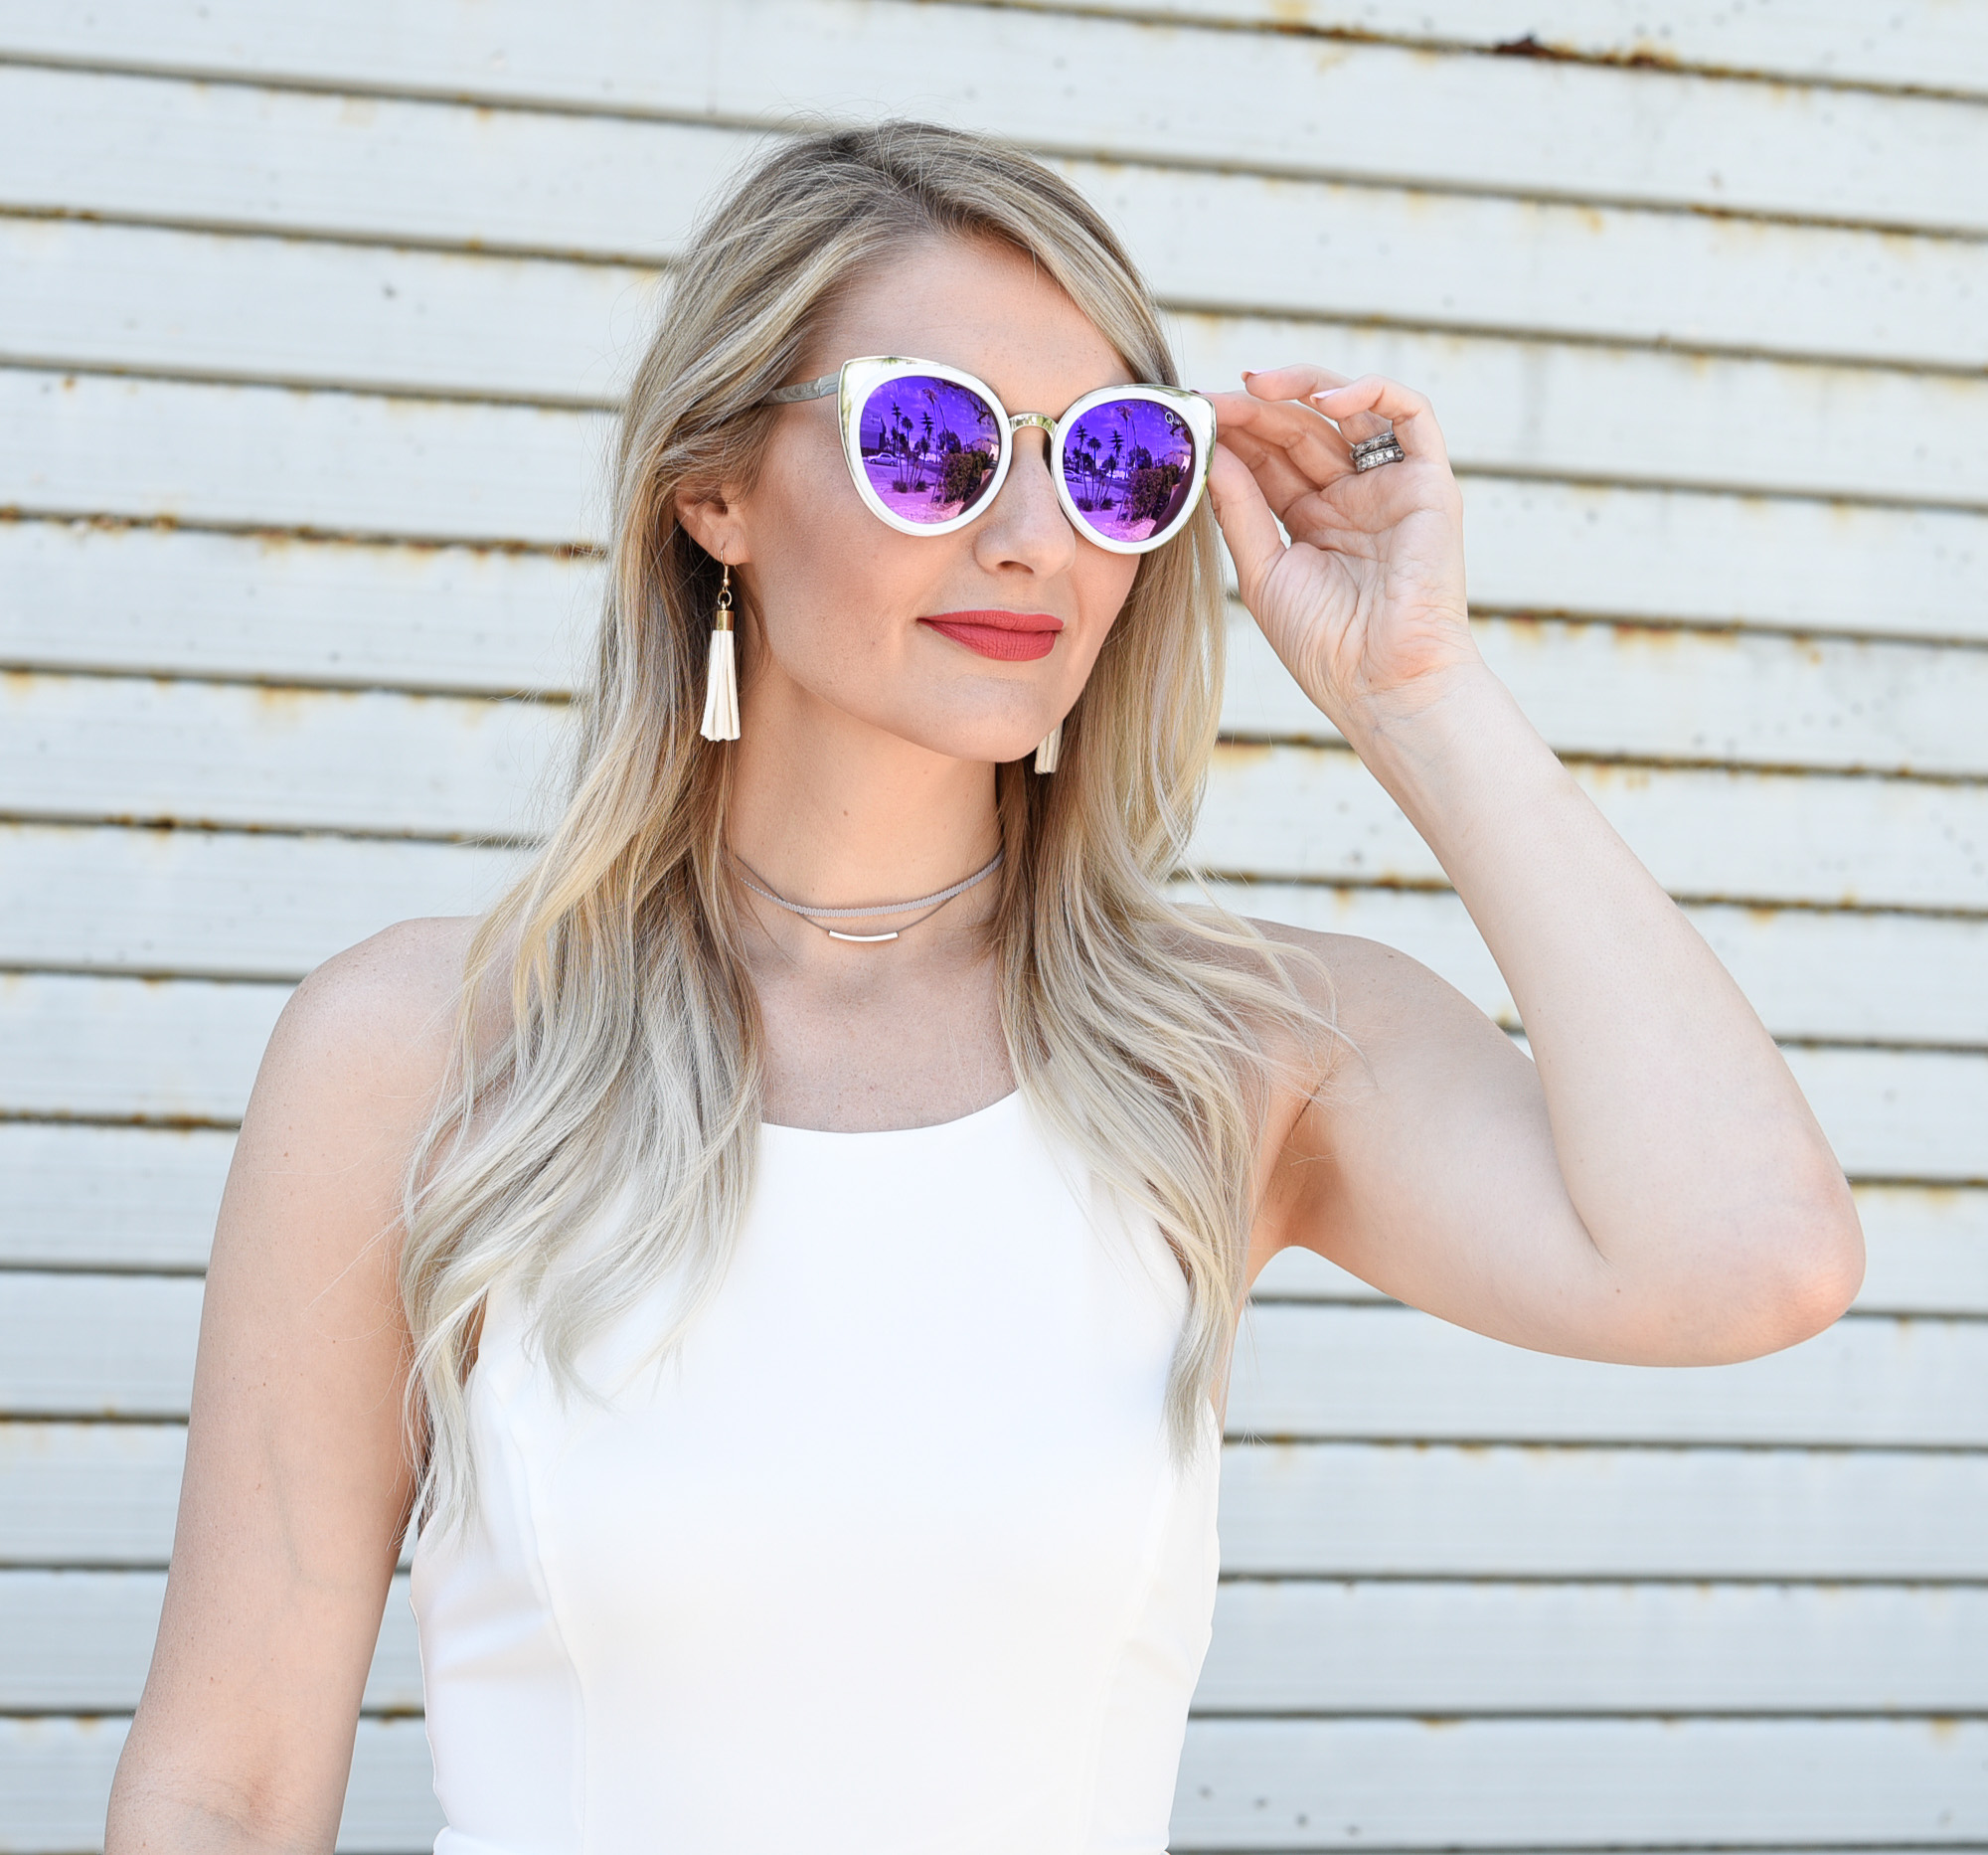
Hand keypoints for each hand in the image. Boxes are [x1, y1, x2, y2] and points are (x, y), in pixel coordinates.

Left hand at [1205, 366, 1473, 737]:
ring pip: (1349, 411)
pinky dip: (1372, 392)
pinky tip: (1323, 402)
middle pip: (1301, 431)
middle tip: (1211, 397)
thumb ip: (1239, 509)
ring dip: (1302, 389)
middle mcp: (1352, 496)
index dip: (1234, 433)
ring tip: (1255, 385)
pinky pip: (1411, 415)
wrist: (1382, 682)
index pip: (1270, 459)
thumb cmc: (1325, 645)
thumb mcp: (1264, 570)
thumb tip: (1209, 452)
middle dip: (1255, 409)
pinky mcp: (1430, 482)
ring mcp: (1391, 486)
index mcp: (1312, 519)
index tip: (1191, 417)